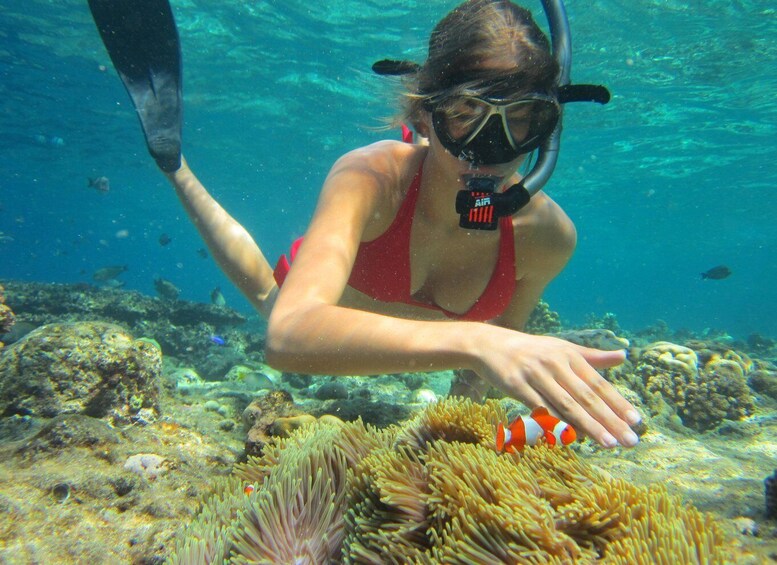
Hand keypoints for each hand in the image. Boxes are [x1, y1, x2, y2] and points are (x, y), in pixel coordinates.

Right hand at [476, 332, 640, 447]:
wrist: (489, 345)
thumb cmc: (531, 350)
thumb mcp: (562, 348)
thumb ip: (593, 357)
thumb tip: (624, 356)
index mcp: (569, 355)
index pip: (598, 383)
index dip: (618, 402)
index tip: (637, 421)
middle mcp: (555, 363)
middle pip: (587, 397)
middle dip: (610, 420)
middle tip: (630, 440)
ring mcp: (535, 374)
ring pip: (567, 405)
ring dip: (589, 426)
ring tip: (608, 443)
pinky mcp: (516, 385)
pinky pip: (540, 408)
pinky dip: (555, 422)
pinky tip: (570, 437)